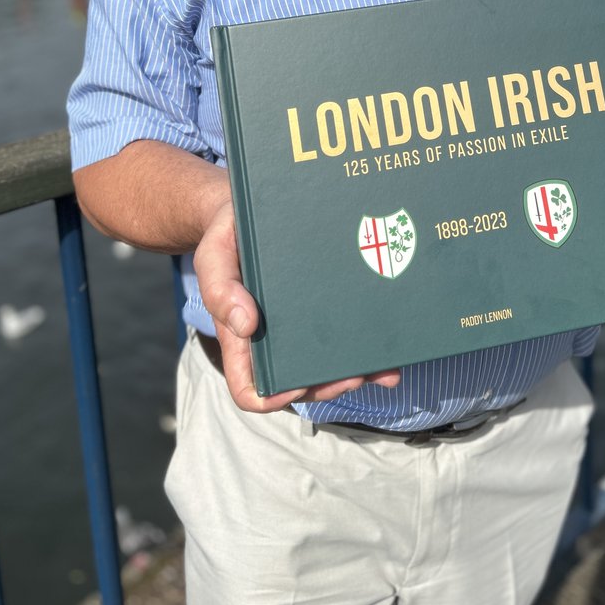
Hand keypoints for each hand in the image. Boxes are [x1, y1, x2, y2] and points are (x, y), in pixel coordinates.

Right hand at [193, 203, 400, 411]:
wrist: (249, 208)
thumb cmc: (227, 236)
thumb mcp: (213, 255)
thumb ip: (219, 289)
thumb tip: (245, 325)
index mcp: (241, 337)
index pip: (250, 387)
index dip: (272, 395)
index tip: (298, 382)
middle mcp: (273, 338)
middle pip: (299, 383)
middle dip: (328, 386)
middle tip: (354, 375)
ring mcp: (301, 325)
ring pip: (328, 364)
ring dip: (355, 374)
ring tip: (382, 369)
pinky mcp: (325, 304)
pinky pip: (345, 334)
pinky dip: (368, 347)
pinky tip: (391, 349)